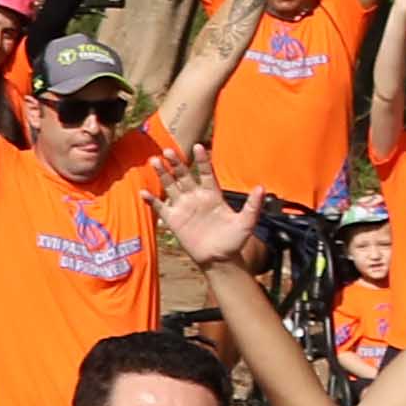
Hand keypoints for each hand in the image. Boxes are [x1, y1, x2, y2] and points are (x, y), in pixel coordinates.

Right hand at [159, 151, 260, 269]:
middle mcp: (196, 197)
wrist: (219, 259)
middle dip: (176, 163)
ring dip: (162, 174)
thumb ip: (253, 205)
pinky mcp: (173, 220)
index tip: (198, 146)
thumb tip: (262, 188)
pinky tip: (143, 191)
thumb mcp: (246, 223)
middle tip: (168, 150)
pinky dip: (151, 200)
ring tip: (154, 161)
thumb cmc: (234, 241)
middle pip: (184, 175)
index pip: (206, 173)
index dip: (202, 160)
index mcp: (212, 195)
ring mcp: (183, 207)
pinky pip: (160, 207)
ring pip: (170, 186)